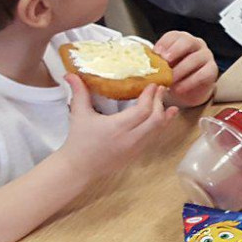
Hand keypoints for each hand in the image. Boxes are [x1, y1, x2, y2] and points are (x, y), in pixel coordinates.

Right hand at [55, 78, 175, 181]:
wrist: (79, 168)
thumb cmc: (78, 140)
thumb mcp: (79, 115)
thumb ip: (79, 92)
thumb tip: (70, 74)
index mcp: (117, 127)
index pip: (142, 110)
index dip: (150, 97)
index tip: (153, 85)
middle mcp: (130, 138)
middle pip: (155, 119)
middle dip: (160, 103)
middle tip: (162, 90)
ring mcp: (136, 148)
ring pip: (158, 131)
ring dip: (165, 117)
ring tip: (172, 106)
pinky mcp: (137, 155)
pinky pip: (154, 139)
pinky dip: (160, 128)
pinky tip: (163, 121)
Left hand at [155, 31, 216, 107]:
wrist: (187, 89)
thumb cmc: (173, 73)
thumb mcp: (163, 65)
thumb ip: (156, 61)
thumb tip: (141, 63)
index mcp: (181, 39)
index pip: (174, 36)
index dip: (164, 44)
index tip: (156, 53)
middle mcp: (195, 44)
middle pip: (187, 42)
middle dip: (174, 51)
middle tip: (165, 62)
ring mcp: (206, 55)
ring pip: (194, 59)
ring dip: (180, 71)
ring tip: (169, 81)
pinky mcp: (212, 70)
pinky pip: (202, 74)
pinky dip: (189, 82)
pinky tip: (179, 88)